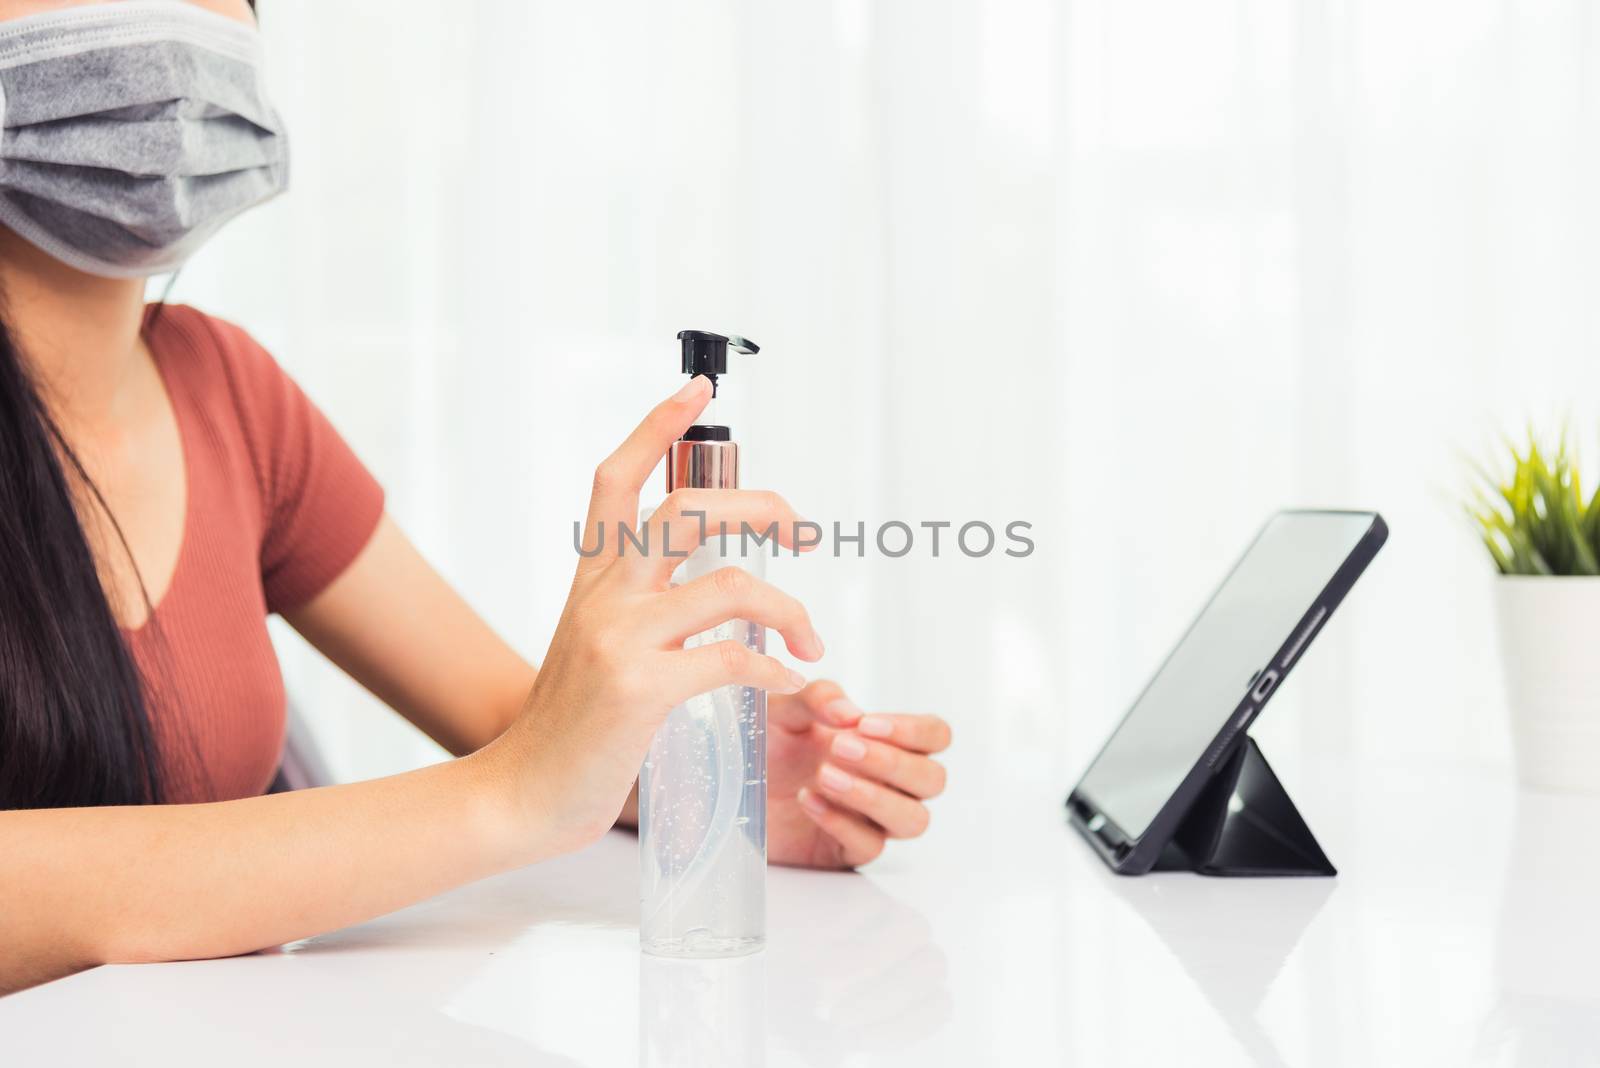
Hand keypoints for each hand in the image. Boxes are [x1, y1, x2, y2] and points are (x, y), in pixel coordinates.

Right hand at [475, 376, 825, 858]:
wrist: (523, 794)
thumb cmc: (573, 729)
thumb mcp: (595, 646)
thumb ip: (642, 609)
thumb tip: (717, 593)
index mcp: (594, 579)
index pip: (619, 478)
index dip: (659, 426)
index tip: (701, 388)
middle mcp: (604, 595)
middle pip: (687, 509)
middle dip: (760, 506)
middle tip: (803, 530)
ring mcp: (620, 638)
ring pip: (729, 586)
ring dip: (789, 608)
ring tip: (811, 638)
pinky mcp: (640, 689)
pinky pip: (732, 660)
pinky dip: (774, 670)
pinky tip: (789, 683)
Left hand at [766, 680, 950, 868]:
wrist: (737, 785)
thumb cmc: (774, 744)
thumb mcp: (786, 710)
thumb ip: (818, 699)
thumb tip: (849, 712)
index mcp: (890, 742)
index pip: (935, 736)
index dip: (913, 731)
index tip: (866, 724)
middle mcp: (893, 783)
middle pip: (932, 779)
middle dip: (890, 762)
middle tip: (841, 747)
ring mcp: (875, 819)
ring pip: (913, 819)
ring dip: (874, 797)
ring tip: (825, 776)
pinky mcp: (849, 850)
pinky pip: (869, 846)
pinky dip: (840, 822)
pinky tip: (807, 799)